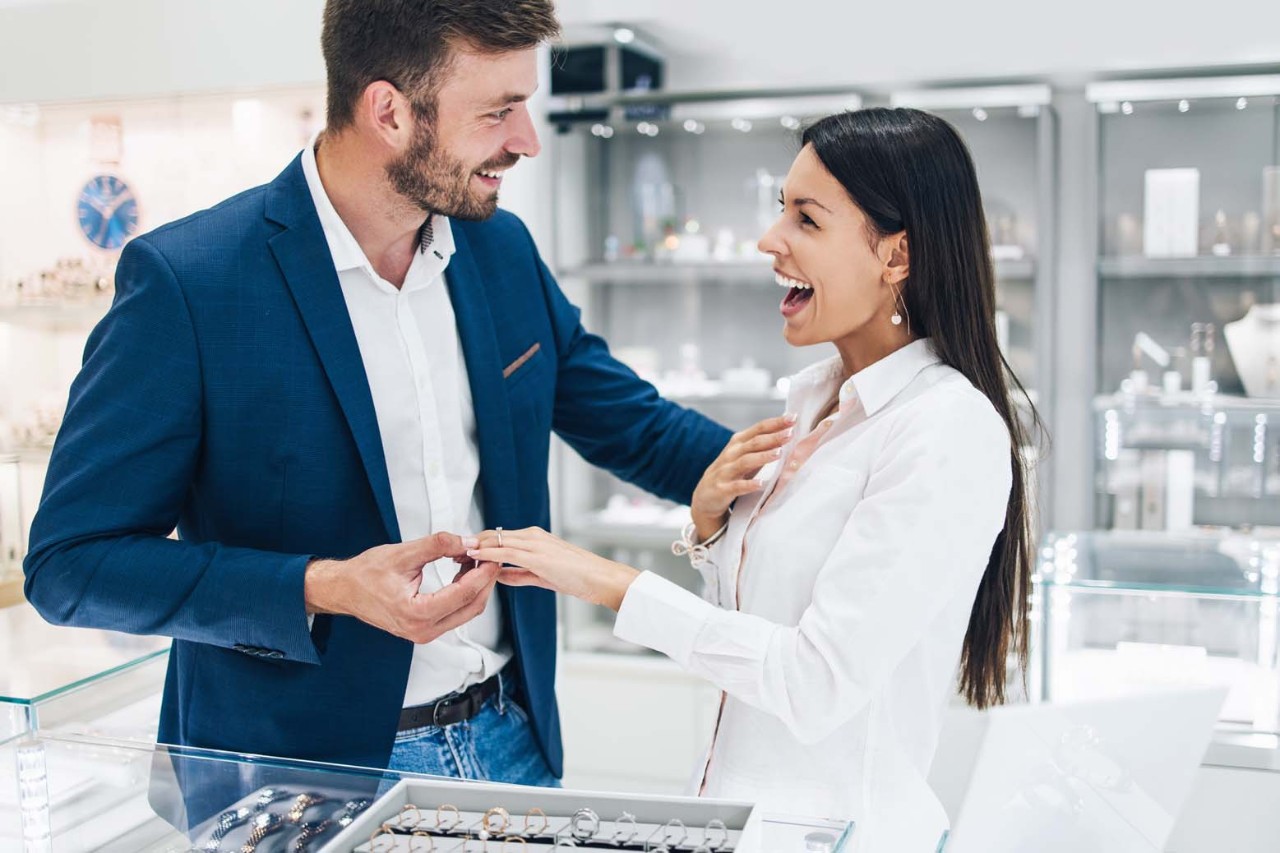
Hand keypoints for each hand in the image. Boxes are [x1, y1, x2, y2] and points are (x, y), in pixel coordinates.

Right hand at [304, 532, 499, 643]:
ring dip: (476, 585)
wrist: (344, 590)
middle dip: (484, 579)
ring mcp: (425, 632)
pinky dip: (464, 592)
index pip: (464, 593)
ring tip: (474, 558)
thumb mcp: (403, 553)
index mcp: (416, 614)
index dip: (483, 571)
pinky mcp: (425, 628)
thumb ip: (438, 545)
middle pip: (472, 606)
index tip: (492, 554)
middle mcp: (423, 630)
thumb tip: (466, 541)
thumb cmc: (365, 574)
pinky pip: (455, 612)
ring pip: (466, 611)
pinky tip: (462, 570)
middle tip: (489, 555)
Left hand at [466, 527, 638, 611]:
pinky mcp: (538, 556)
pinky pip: (506, 552)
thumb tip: (499, 575)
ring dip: (475, 548)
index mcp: (535, 538)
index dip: (479, 544)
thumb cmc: (579, 577)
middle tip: (452, 552)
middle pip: (493, 535)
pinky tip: (475, 558)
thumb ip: (520, 575)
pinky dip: (488, 554)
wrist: (601, 578)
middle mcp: (533, 536)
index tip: (462, 552)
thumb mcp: (543, 576)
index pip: (499, 537)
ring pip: (496, 540)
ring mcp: (535, 544)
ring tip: (456, 554)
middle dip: (471, 544)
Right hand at [689, 413, 795, 539]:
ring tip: (779, 454)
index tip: (793, 418)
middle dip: (773, 437)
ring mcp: (725, 471)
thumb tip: (787, 432)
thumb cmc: (732, 473)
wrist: (705, 497)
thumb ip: (763, 446)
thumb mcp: (746, 456)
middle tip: (790, 433)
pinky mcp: (722, 489)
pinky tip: (761, 483)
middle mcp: (731, 454)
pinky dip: (749, 485)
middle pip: (754, 443)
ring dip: (763, 457)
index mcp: (738, 443)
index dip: (775, 423)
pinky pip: (737, 486)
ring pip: (745, 461)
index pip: (759, 428)